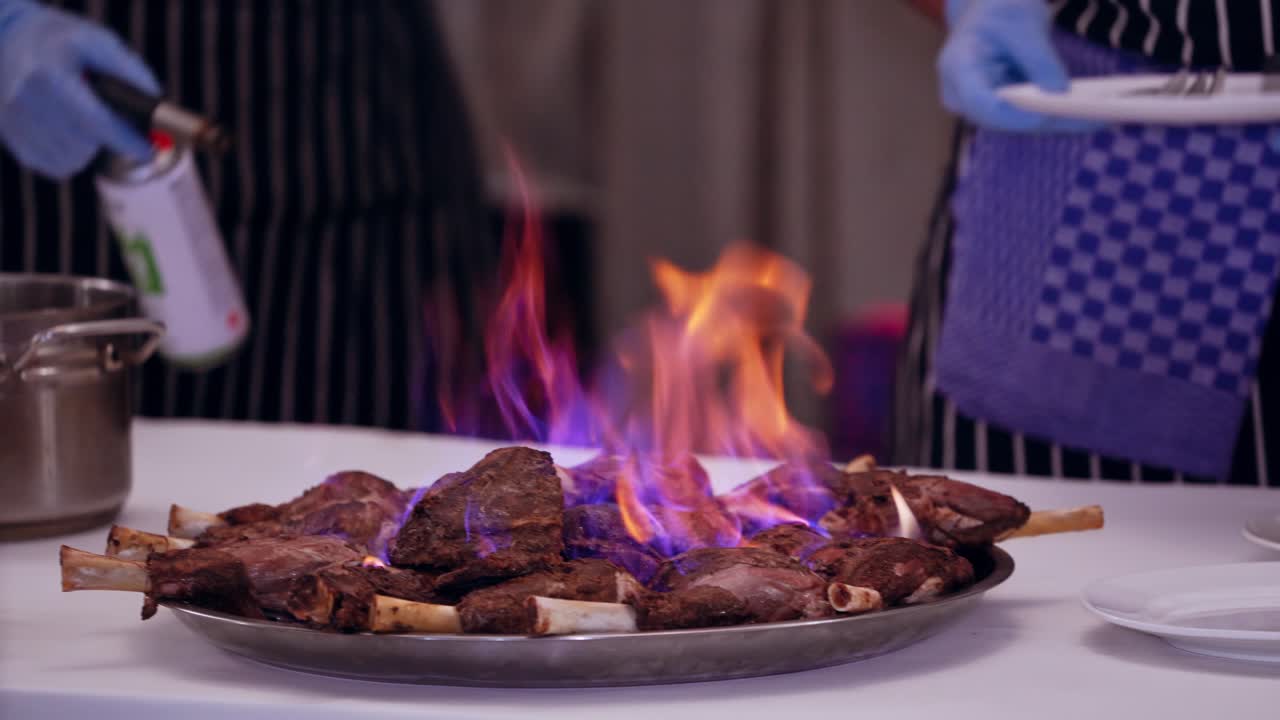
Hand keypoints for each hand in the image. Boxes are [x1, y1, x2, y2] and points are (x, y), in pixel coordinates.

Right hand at [0, 0, 159, 178]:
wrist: (8, 41)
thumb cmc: (61, 42)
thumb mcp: (97, 42)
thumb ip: (129, 71)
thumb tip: (156, 106)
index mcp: (48, 74)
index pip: (96, 120)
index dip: (127, 140)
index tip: (149, 150)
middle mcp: (26, 101)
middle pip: (85, 143)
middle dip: (109, 138)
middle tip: (117, 124)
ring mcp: (15, 123)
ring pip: (72, 158)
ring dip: (90, 146)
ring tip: (86, 119)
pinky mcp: (13, 140)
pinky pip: (56, 165)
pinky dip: (71, 154)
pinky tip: (69, 129)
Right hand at [939, 0, 1100, 132]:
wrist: (987, 10)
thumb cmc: (998, 9)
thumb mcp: (1020, 22)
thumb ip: (1038, 58)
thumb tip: (1059, 92)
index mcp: (958, 68)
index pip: (980, 102)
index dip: (1011, 114)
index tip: (1044, 115)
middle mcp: (963, 96)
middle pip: (1005, 120)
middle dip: (1049, 121)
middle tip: (1091, 120)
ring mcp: (982, 106)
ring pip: (1022, 124)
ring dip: (1062, 123)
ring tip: (1102, 119)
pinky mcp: (1003, 109)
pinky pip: (1032, 118)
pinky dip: (1061, 116)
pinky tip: (1093, 116)